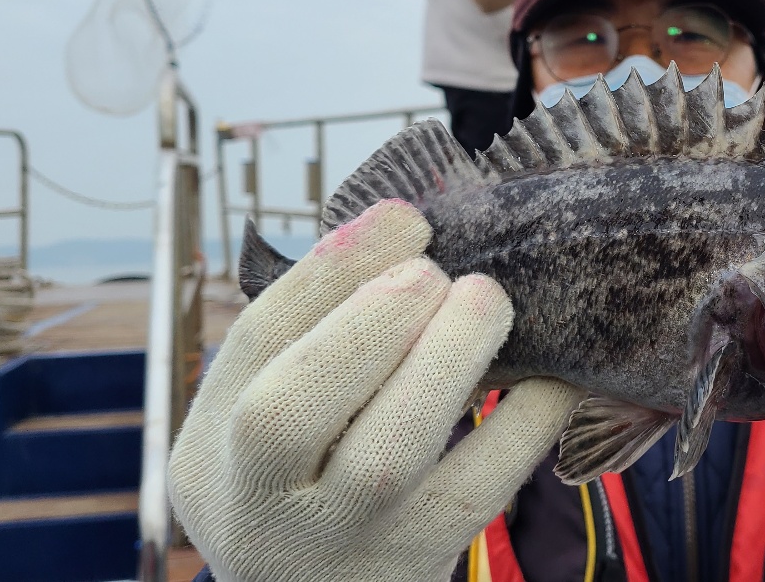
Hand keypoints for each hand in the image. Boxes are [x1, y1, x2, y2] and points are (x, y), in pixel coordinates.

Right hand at [168, 200, 583, 581]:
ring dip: (446, 357)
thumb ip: (305, 347)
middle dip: (373, 315)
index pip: (254, 346)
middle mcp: (261, 506)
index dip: (330, 268)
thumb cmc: (304, 492)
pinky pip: (484, 489)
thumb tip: (397, 232)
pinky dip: (527, 420)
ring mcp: (344, 543)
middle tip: (435, 269)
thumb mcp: (259, 432)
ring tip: (486, 298)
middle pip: (292, 408)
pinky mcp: (420, 563)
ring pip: (387, 453)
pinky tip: (552, 374)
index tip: (400, 217)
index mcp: (212, 453)